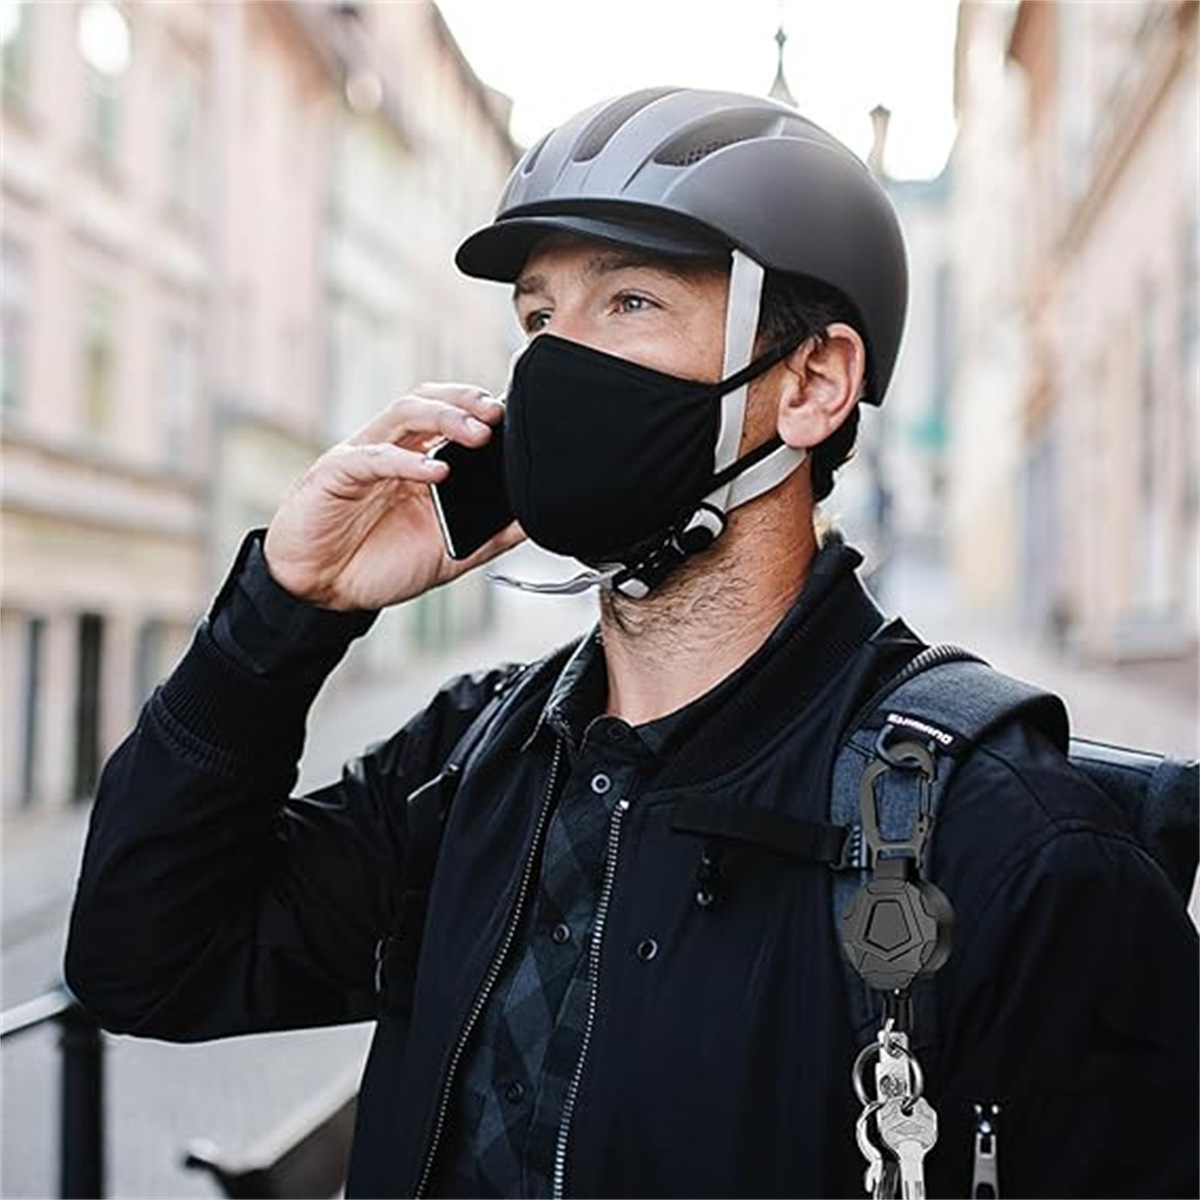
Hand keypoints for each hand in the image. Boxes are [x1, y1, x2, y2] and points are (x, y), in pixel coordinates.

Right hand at [263, 384, 523, 610]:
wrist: (322, 591)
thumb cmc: (378, 563)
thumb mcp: (449, 552)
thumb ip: (490, 535)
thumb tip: (536, 521)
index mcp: (417, 461)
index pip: (451, 415)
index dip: (480, 408)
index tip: (516, 417)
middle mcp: (392, 450)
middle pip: (428, 401)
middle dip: (465, 401)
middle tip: (498, 413)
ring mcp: (363, 457)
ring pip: (402, 414)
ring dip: (443, 418)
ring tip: (477, 433)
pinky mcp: (335, 474)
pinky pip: (373, 458)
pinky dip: (407, 461)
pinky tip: (436, 471)